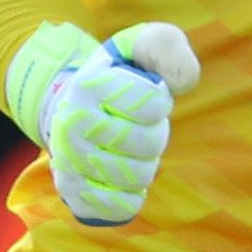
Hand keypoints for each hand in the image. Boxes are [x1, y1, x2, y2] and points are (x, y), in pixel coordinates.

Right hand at [10, 21, 199, 225]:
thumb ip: (167, 48)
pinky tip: (121, 178)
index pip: (153, 104)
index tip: (144, 96)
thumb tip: (183, 82)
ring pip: (138, 176)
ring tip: (126, 149)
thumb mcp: (143, 46)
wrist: (77, 109)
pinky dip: (133, 195)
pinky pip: (123, 206)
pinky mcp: (73, 192)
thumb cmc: (123, 77)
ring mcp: (68, 160)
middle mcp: (71, 123)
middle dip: (154, 135)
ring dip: (144, 164)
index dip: (159, 101)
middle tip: (136, 126)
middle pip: (148, 144)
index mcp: (89, 84)